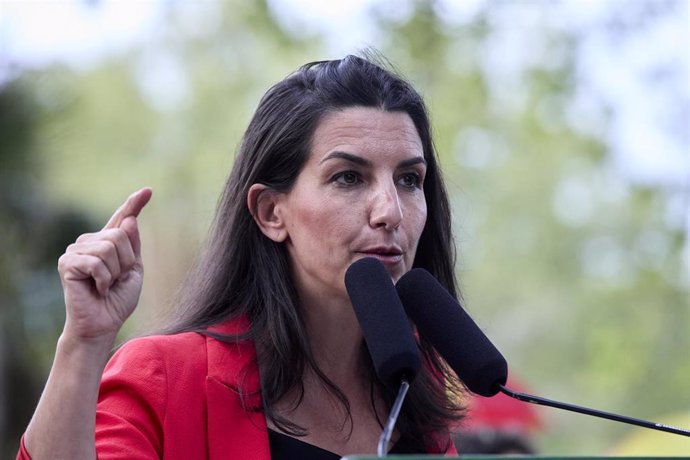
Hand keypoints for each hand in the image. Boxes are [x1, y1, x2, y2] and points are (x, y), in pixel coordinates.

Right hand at [58, 188, 152, 343]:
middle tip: (117, 280)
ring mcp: (76, 250)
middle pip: (121, 234)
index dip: (134, 204)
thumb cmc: (117, 300)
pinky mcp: (67, 263)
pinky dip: (104, 279)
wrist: (102, 324)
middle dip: (127, 261)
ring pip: (110, 246)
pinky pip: (97, 261)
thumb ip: (133, 245)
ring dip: (115, 271)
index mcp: (107, 242)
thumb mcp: (134, 269)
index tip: (148, 191)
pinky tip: (98, 289)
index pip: (122, 218)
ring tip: (106, 285)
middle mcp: (90, 241)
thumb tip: (130, 220)